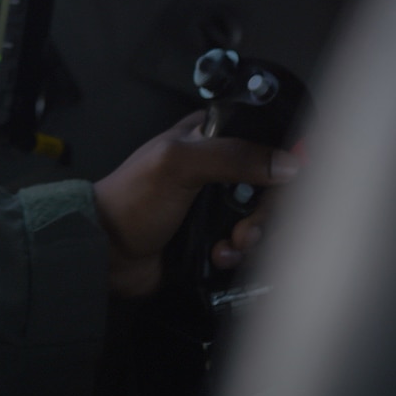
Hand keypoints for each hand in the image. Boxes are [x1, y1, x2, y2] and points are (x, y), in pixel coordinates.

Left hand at [92, 111, 299, 298]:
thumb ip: (233, 156)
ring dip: (251, 237)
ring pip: (260, 219)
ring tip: (228, 246)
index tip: (288, 181)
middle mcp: (216, 170)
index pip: (260, 138)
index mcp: (207, 138)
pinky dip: (237, 254)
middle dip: (263, 212)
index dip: (279, 159)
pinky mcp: (214, 238)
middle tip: (244, 228)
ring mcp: (215, 207)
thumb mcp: (179, 163)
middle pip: (268, 186)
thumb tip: (289, 163)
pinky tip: (218, 257)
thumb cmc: (135, 198)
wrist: (106, 252)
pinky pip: (246, 246)